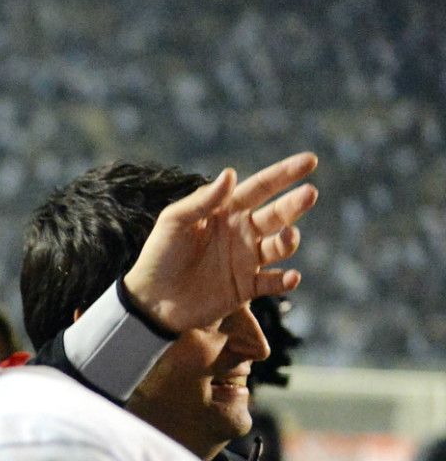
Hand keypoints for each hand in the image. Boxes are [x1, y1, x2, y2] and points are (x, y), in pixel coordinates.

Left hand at [122, 152, 317, 333]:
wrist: (150, 300)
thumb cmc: (159, 255)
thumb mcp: (174, 222)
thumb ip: (201, 201)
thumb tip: (230, 173)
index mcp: (225, 212)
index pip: (260, 188)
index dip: (284, 174)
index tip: (310, 160)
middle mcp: (242, 232)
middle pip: (277, 214)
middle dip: (295, 204)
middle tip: (309, 194)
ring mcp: (246, 260)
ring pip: (279, 246)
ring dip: (288, 240)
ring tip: (288, 236)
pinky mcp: (246, 288)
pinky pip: (273, 283)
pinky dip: (285, 281)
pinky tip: (291, 277)